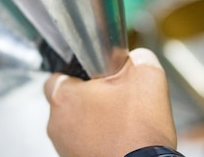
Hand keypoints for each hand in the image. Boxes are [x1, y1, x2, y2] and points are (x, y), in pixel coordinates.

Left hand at [43, 48, 176, 156]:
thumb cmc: (138, 131)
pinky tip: (119, 138)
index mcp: (63, 97)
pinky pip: (82, 143)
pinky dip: (97, 140)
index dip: (79, 71)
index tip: (97, 75)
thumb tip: (135, 57)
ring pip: (75, 124)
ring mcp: (63, 147)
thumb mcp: (147, 77)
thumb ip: (137, 58)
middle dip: (88, 97)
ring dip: (93, 120)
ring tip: (120, 121)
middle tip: (114, 97)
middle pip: (67, 100)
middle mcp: (56, 124)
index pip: (57, 74)